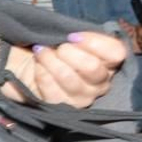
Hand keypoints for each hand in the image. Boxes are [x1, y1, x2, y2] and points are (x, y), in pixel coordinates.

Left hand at [4, 31, 125, 107]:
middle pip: (93, 68)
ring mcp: (83, 98)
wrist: (25, 62)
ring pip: (70, 79)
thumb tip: (74, 34)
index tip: (72, 36)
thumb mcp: (67, 35)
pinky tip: (37, 66)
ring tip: (40, 51)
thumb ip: (79, 34)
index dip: (94, 42)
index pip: (116, 53)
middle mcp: (100, 83)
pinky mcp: (62, 107)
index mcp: (107, 62)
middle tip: (57, 47)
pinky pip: (53, 92)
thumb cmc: (52, 47)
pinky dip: (42, 74)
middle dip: (69, 52)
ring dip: (51, 61)